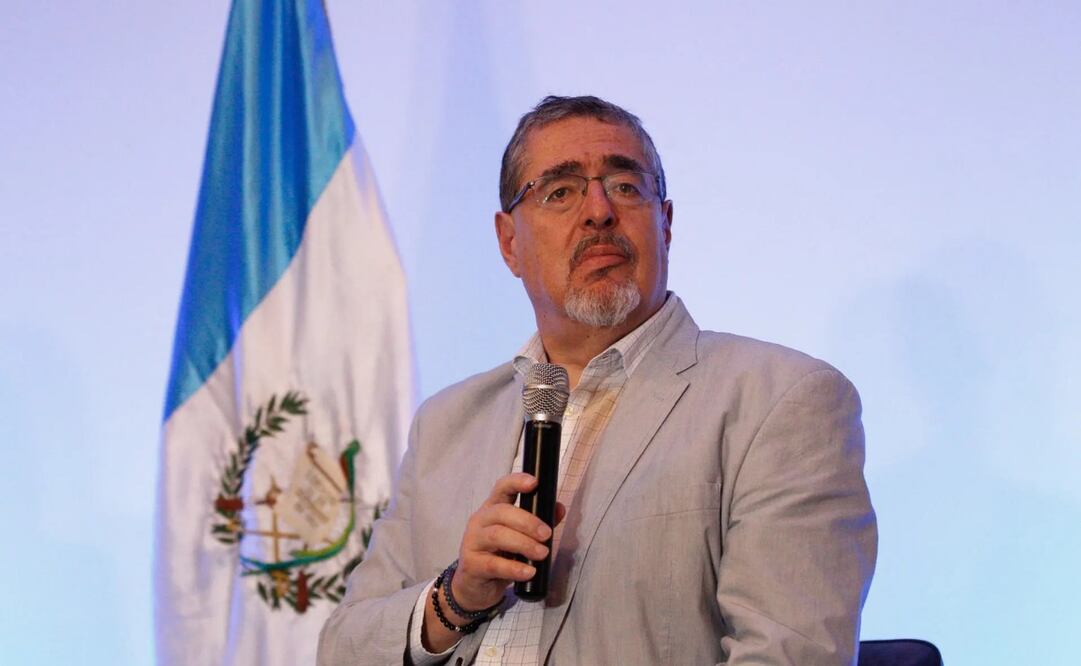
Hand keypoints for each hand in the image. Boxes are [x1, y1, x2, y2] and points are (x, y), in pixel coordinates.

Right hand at [452, 472, 565, 610]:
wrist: (474, 587)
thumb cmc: (499, 556)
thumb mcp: (519, 537)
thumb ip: (538, 523)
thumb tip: (559, 508)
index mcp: (492, 509)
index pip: (501, 488)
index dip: (516, 482)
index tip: (534, 483)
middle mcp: (480, 521)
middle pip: (501, 512)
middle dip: (528, 522)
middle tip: (547, 535)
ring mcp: (472, 542)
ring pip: (497, 535)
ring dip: (524, 543)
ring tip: (542, 554)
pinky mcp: (471, 564)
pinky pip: (493, 564)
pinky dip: (514, 568)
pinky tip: (529, 572)